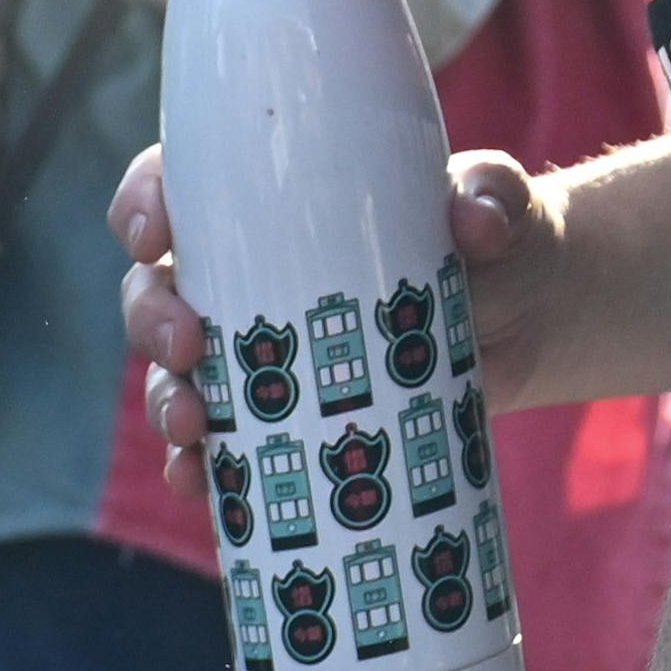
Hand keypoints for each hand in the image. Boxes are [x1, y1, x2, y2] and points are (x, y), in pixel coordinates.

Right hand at [126, 140, 561, 469]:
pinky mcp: (277, 415)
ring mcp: (253, 352)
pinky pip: (214, 447)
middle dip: (149, 320)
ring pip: (172, 375)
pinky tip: (200, 483)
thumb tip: (476, 225)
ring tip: (193, 430)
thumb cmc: (496, 237)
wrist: (527, 320)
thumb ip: (489, 194)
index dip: (143, 204)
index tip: (156, 234)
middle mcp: (243, 274)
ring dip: (164, 404)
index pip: (178, 186)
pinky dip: (197, 468)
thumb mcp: (495, 199)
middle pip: (155, 290)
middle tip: (187, 345)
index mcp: (271, 201)